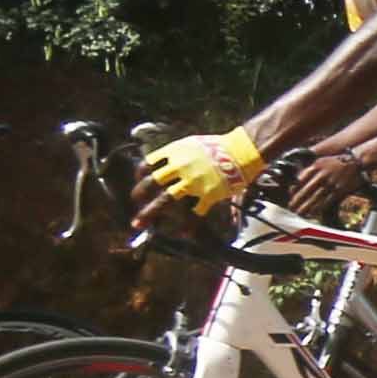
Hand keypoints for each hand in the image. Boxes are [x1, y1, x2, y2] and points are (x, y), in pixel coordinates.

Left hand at [135, 127, 261, 217]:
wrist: (241, 151)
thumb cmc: (218, 145)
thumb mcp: (192, 143)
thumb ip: (177, 154)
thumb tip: (164, 163)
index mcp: (175, 152)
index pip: (148, 164)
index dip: (140, 174)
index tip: (139, 181)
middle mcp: (180, 167)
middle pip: (152, 183)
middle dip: (139, 194)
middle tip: (135, 201)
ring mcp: (193, 182)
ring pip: (165, 200)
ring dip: (150, 212)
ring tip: (139, 222)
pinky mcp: (207, 194)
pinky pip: (194, 214)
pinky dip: (187, 225)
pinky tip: (183, 234)